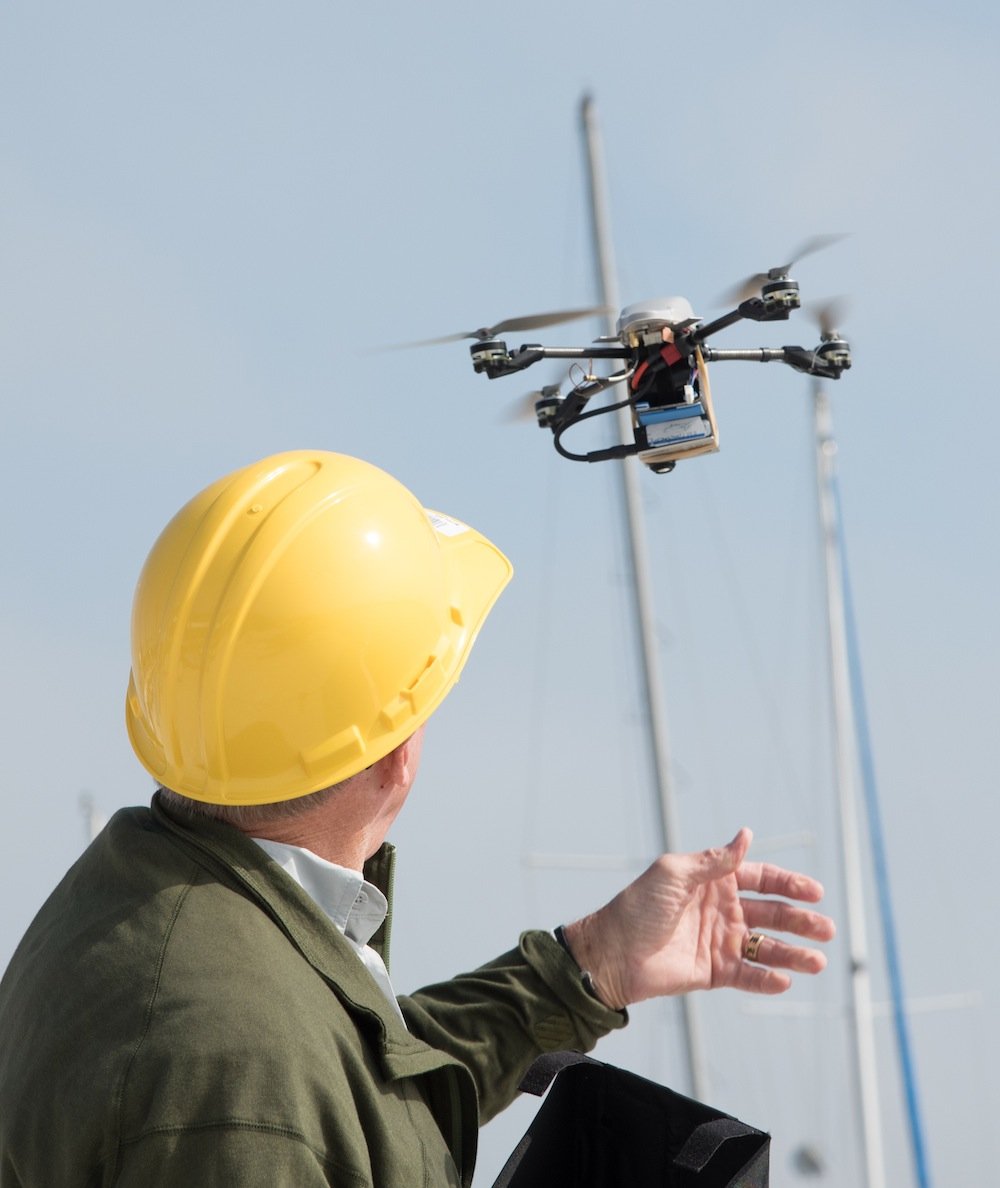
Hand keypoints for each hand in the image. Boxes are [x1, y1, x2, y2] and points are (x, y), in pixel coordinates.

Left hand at [561, 828, 834, 1009]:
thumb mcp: (674, 874)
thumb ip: (714, 860)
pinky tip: (785, 980)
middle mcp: (721, 909)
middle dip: (801, 921)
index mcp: (713, 881)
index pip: (761, 878)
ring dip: (793, 954)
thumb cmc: (638, 907)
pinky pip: (747, 975)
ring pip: (766, 947)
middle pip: (772, 914)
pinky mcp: (713, 972)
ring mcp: (719, 941)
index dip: (789, 883)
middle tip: (827, 930)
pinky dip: (767, 979)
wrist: (611, 953)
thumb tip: (746, 834)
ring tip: (818, 962)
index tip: (816, 892)